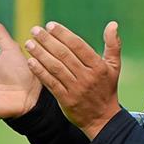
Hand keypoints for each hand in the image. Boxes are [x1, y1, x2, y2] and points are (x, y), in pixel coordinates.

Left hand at [25, 21, 121, 139]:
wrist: (103, 119)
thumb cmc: (106, 88)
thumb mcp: (114, 67)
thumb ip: (113, 45)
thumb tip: (112, 23)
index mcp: (98, 66)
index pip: (78, 46)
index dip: (63, 34)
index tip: (50, 25)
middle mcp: (87, 77)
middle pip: (64, 55)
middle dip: (48, 41)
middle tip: (35, 30)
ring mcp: (76, 89)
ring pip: (55, 68)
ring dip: (40, 54)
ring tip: (29, 43)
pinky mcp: (66, 100)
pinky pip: (51, 83)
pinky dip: (40, 72)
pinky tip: (30, 62)